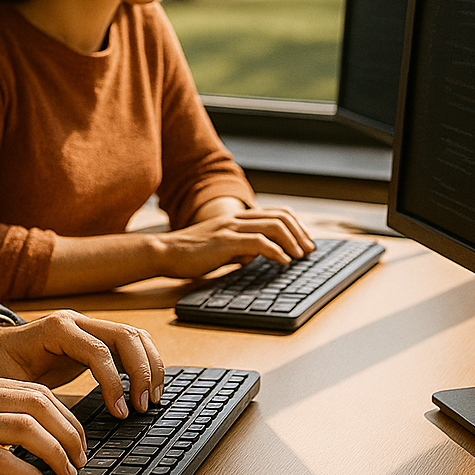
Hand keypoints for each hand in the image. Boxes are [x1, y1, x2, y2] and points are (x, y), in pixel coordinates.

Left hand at [0, 310, 164, 418]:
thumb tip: (45, 433)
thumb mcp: (4, 383)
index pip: (98, 351)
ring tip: (150, 399)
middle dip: (141, 372)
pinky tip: (146, 387)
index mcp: (55, 329)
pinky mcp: (94, 337)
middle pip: (125, 336)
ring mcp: (88, 326)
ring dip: (149, 366)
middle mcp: (76, 322)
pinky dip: (144, 362)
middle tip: (142, 407)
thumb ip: (25, 400)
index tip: (120, 412)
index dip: (114, 383)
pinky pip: (130, 342)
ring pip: (134, 335)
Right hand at [0, 370, 86, 474]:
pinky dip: (27, 473)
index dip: (64, 415)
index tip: (76, 439)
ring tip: (67, 473)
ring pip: (25, 428)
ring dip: (56, 453)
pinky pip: (0, 459)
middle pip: (38, 403)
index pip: (34, 389)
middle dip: (69, 432)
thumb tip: (25, 434)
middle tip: (80, 458)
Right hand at [154, 204, 315, 279]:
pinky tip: (283, 261)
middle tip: (309, 250)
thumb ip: (240, 248)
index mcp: (236, 219)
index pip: (275, 213)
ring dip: (292, 241)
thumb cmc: (190, 254)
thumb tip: (257, 255)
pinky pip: (258, 242)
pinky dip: (276, 251)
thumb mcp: (221, 248)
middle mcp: (236, 219)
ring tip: (300, 256)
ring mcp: (230, 228)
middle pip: (279, 216)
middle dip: (300, 232)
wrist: (164, 252)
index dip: (295, 224)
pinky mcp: (225, 241)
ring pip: (273, 226)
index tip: (305, 241)